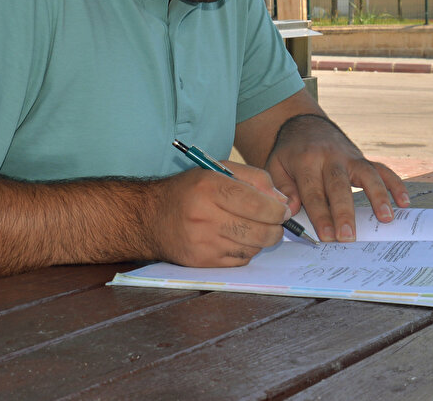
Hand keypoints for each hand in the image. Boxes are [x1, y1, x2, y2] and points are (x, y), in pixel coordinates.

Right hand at [149, 161, 289, 266]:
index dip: (276, 210)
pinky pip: (239, 260)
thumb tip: (282, 201)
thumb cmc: (190, 190)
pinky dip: (245, 251)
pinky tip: (236, 239)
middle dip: (275, 228)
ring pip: (252, 248)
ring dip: (260, 240)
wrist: (150, 217)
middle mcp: (204, 216)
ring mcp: (202, 242)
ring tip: (253, 229)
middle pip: (258, 231)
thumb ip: (254, 178)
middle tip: (277, 223)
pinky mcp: (201, 261)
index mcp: (209, 187)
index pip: (255, 203)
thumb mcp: (218, 170)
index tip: (283, 210)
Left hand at [265, 115, 409, 242]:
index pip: (313, 191)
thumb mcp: (276, 166)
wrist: (306, 126)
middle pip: (339, 185)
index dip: (319, 215)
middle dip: (344, 212)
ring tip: (386, 218)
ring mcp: (349, 156)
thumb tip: (291, 209)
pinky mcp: (362, 159)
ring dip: (378, 196)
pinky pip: (382, 170)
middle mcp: (330, 157)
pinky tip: (404, 202)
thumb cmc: (290, 154)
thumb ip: (283, 188)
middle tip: (348, 236)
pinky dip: (395, 184)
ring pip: (366, 174)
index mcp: (305, 160)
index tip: (326, 236)